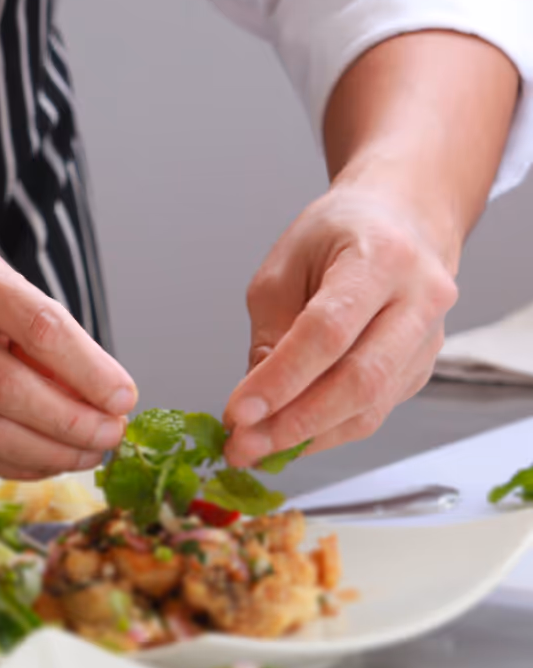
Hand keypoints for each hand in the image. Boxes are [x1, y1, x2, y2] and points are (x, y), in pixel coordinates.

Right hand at [0, 223, 136, 479]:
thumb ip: (33, 320)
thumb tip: (98, 388)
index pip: (37, 326)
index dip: (88, 370)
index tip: (124, 398)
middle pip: (8, 389)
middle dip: (72, 423)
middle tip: (112, 435)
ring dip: (48, 453)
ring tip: (88, 454)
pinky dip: (11, 462)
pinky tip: (45, 461)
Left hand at [222, 181, 458, 466]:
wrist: (404, 218)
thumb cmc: (338, 234)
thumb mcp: (285, 266)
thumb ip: (271, 332)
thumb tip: (254, 402)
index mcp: (382, 258)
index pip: (328, 332)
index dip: (281, 379)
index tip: (237, 413)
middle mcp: (420, 298)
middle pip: (360, 380)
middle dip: (294, 423)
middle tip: (243, 447)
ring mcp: (430, 338)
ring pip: (371, 406)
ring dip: (307, 438)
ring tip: (254, 450)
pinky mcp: (422, 367)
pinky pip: (374, 411)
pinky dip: (326, 431)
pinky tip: (287, 437)